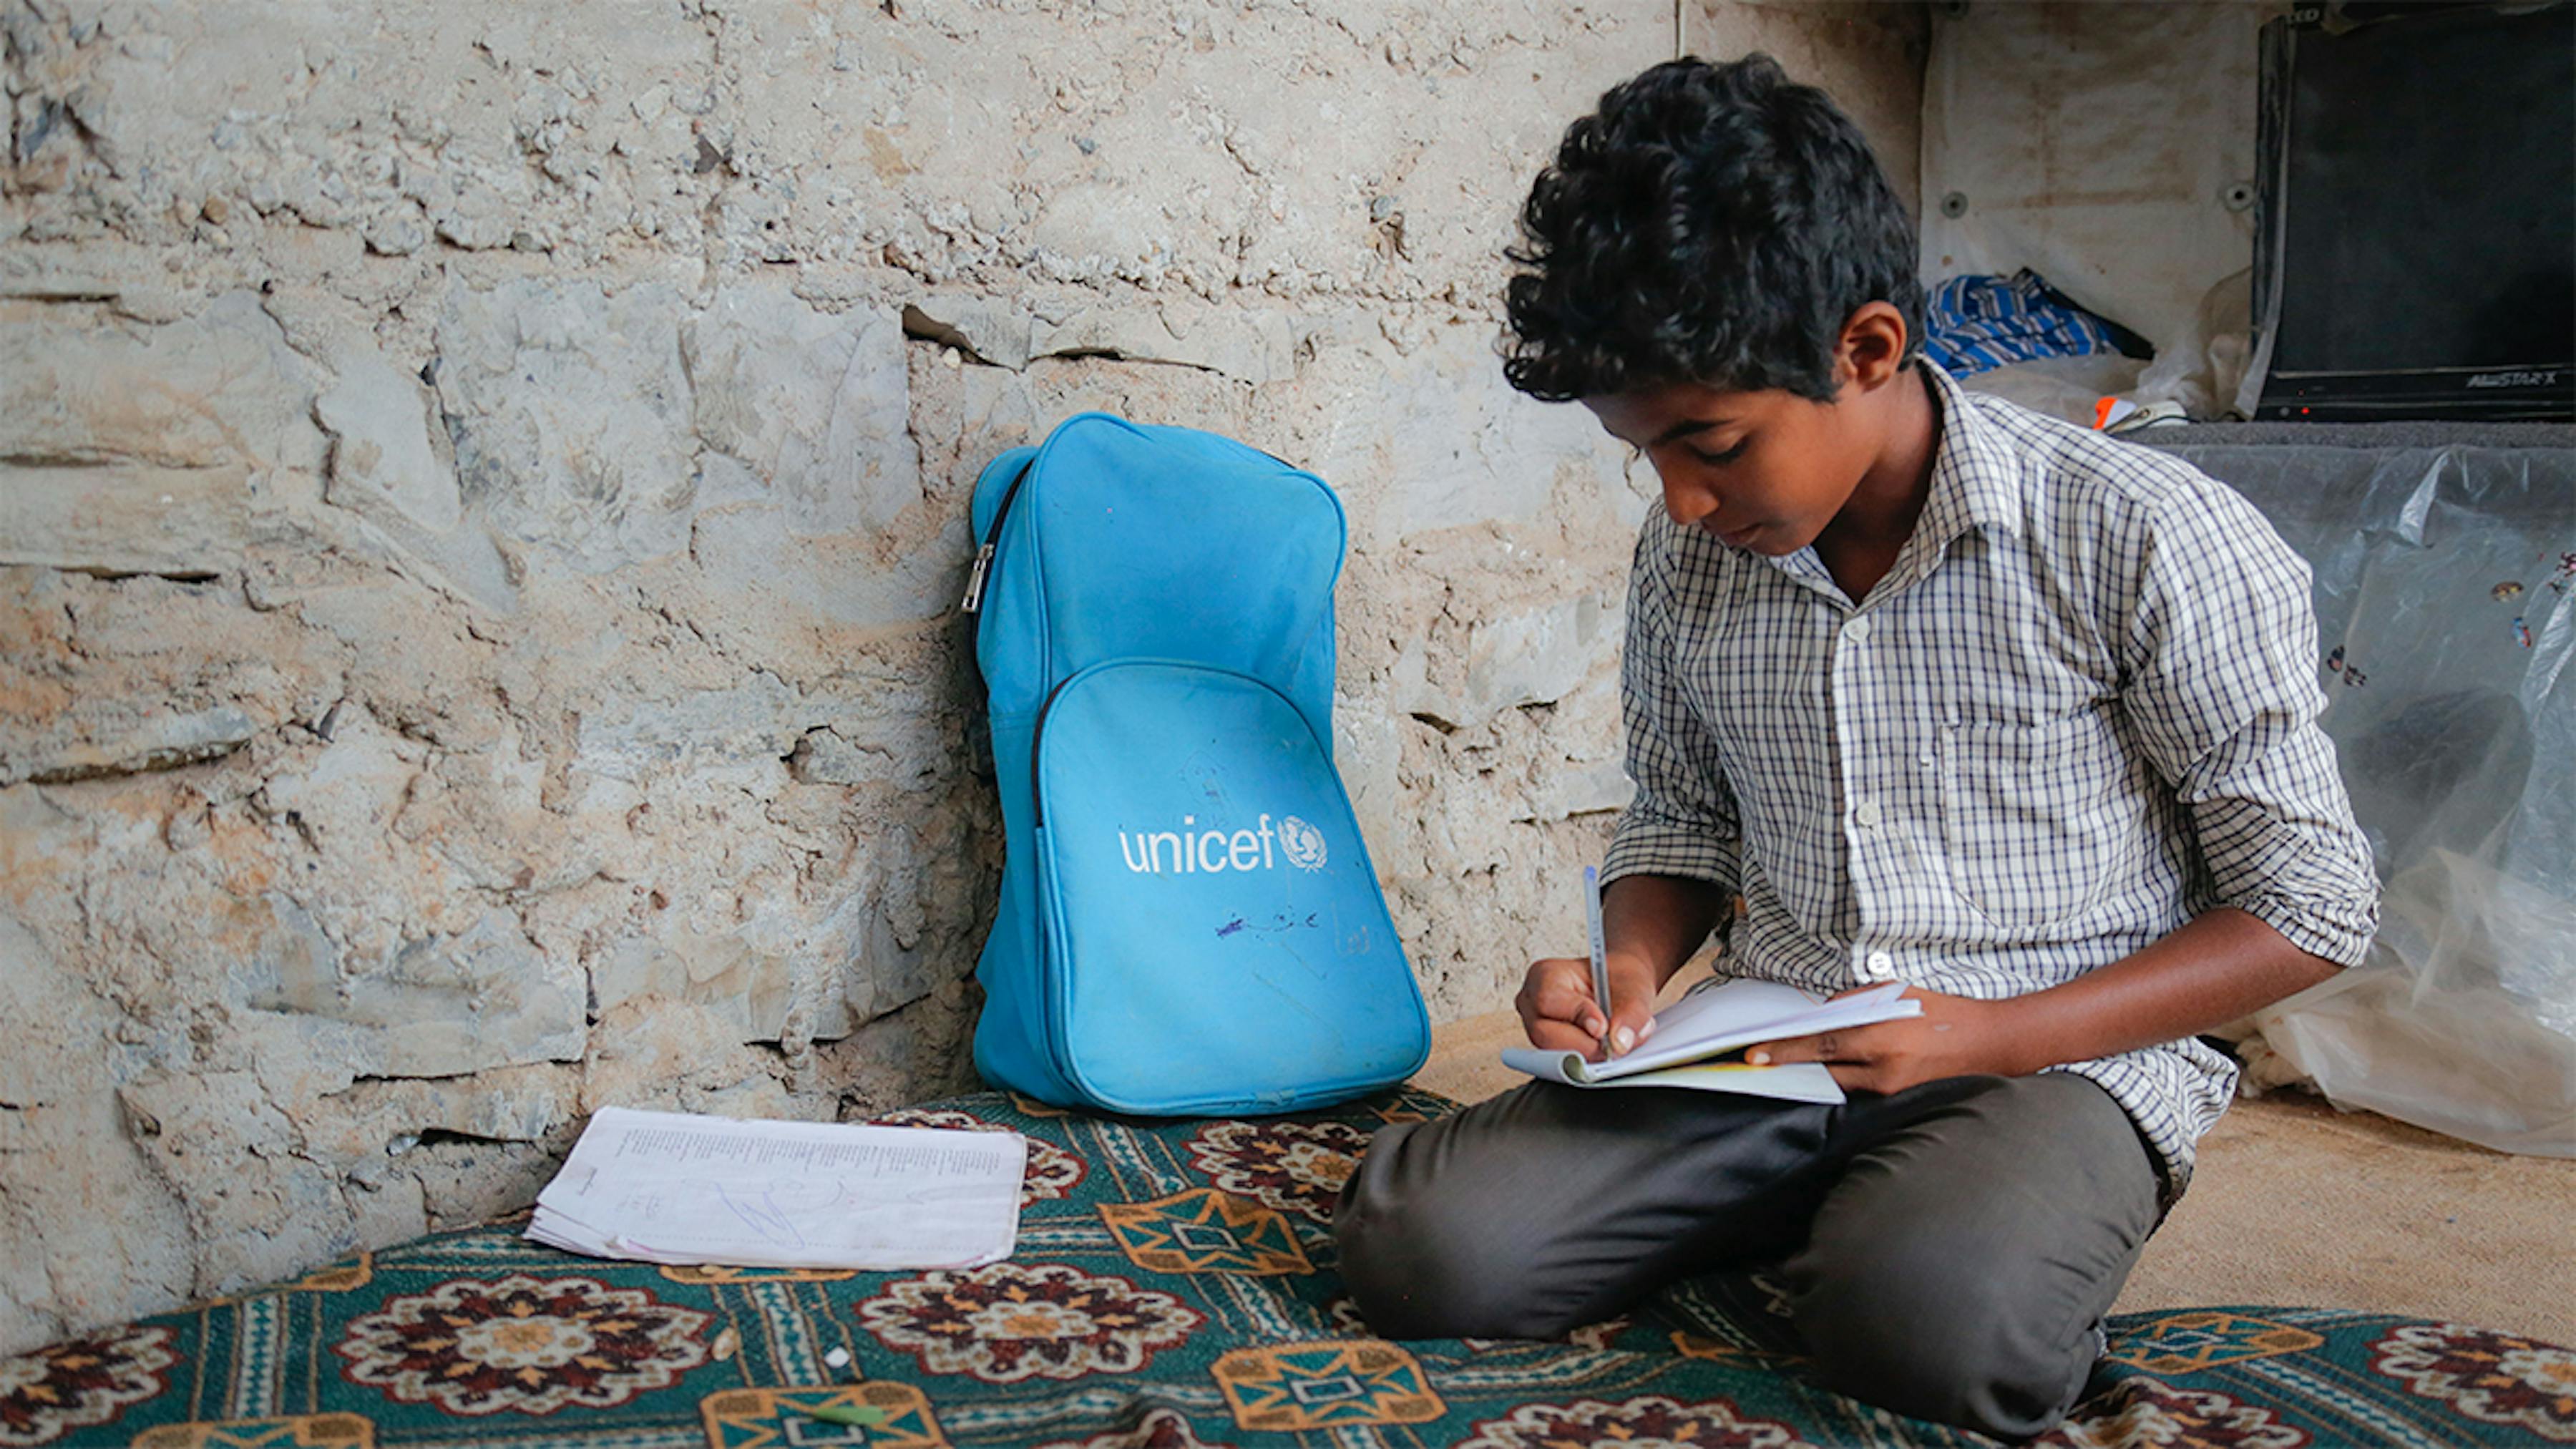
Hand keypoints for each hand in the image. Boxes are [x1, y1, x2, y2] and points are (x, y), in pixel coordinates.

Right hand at [1516, 953, 1660, 1060]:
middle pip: (1545, 1034)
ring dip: (1587, 1055)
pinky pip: (1563, 1065)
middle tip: (1611, 1046)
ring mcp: (1538, 1029)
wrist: (1624, 990)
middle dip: (1583, 1045)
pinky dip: (1587, 1062)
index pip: (1549, 999)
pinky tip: (1603, 1052)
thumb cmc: (1620, 979)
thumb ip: (1630, 1013)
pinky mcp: (1549, 1049)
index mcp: (1546, 976)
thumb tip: (1619, 1041)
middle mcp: (1533, 1003)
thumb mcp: (1634, 987)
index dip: (1577, 1015)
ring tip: (1611, 1045)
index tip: (1603, 1027)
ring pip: (1553, 1055)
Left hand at [1742, 988, 2029, 1093]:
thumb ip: (1855, 1003)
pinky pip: (1861, 1088)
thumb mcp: (1898, 993)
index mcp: (1882, 1036)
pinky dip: (1846, 1076)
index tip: (1754, 1055)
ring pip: (1841, 1081)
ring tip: (1791, 1059)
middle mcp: (1884, 1069)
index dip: (1785, 1050)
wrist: (1991, 1043)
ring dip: (1820, 1069)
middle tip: (1757, 1061)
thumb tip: (1821, 1013)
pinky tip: (1834, 1066)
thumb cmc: (1944, 1012)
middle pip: (1824, 1069)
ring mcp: (1892, 1089)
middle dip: (1791, 1063)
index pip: (1821, 1044)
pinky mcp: (1900, 1100)